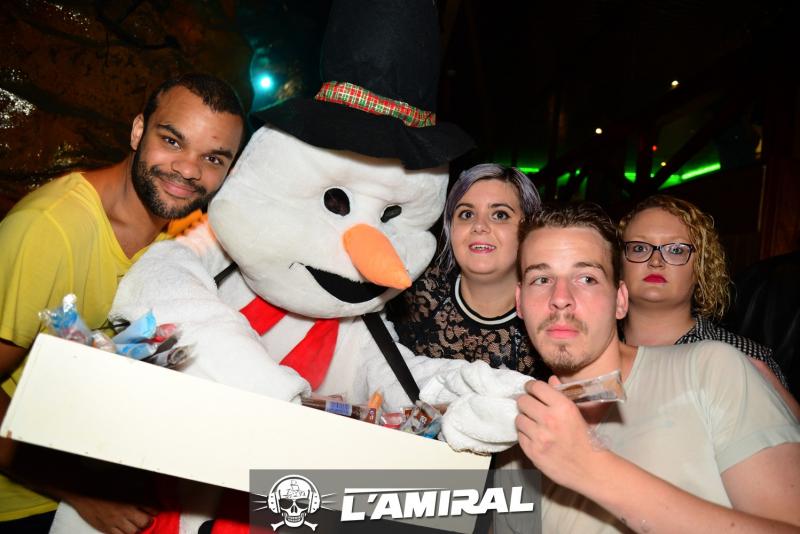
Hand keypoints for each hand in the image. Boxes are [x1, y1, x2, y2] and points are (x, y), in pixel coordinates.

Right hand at [67, 494, 157, 533]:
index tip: (153, 512)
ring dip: (136, 529)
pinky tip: (125, 530)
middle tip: (146, 520)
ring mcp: (115, 521)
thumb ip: (135, 492)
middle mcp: (124, 511)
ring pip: (133, 531)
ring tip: (135, 525)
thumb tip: (146, 497)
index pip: (151, 508)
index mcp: (130, 499)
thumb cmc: (102, 489)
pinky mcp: (106, 528)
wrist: (83, 494)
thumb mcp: (123, 486)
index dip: (154, 511)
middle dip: (147, 522)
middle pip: (144, 522)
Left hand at [515, 376, 607, 490]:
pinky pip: (520, 436)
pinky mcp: (533, 452)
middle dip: (526, 402)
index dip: (531, 386)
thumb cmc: (586, 439)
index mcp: (562, 406)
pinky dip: (525, 434)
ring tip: (532, 422)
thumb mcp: (577, 413)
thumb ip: (561, 395)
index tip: (531, 389)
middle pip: (523, 401)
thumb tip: (550, 380)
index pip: (536, 387)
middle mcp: (549, 419)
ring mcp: (539, 437)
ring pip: (518, 418)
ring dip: (524, 419)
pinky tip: (533, 436)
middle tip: (530, 406)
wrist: (590, 469)